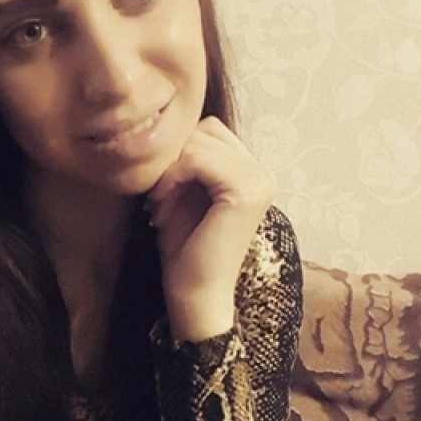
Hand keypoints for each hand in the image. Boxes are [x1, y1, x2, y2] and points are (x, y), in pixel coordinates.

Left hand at [146, 117, 275, 341]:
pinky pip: (199, 158)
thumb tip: (167, 126)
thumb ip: (185, 160)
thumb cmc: (184, 249)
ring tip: (160, 205)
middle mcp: (262, 173)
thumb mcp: (183, 193)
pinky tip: (163, 205)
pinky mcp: (246, 191)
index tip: (161, 192)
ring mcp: (259, 180)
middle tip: (158, 199)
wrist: (194, 294)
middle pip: (204, 130)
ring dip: (170, 171)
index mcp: (251, 173)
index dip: (178, 155)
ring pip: (199, 142)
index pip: (208, 130)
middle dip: (173, 161)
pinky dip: (173, 178)